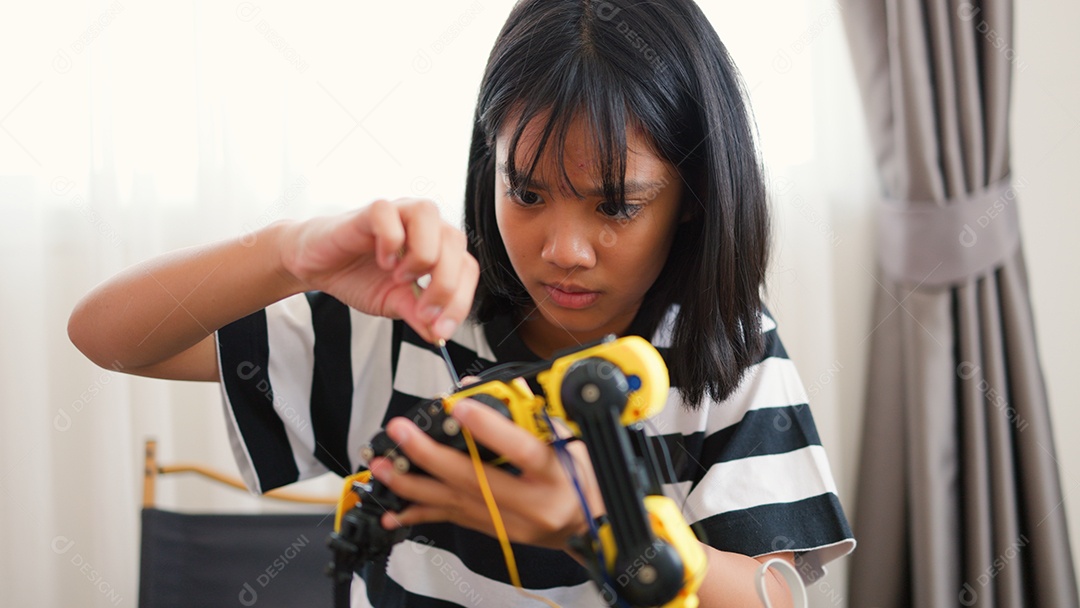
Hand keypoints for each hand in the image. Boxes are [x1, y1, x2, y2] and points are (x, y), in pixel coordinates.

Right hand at [279, 198, 477, 342]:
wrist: (318, 267)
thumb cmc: (358, 277)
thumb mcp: (394, 304)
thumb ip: (419, 316)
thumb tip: (439, 334)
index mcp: (438, 246)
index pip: (467, 267)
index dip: (460, 300)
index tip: (442, 329)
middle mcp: (424, 225)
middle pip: (455, 244)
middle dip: (443, 285)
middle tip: (422, 311)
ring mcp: (399, 212)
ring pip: (430, 218)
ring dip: (421, 256)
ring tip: (400, 278)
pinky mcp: (372, 210)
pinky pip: (390, 215)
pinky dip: (390, 242)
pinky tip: (382, 261)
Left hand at [368, 397, 604, 550]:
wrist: (593, 523)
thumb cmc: (581, 475)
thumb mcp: (568, 435)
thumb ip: (526, 411)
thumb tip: (476, 388)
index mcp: (556, 472)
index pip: (522, 449)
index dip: (489, 428)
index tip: (460, 407)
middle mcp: (532, 502)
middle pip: (475, 480)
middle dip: (429, 455)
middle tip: (401, 434)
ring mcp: (511, 523)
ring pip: (455, 502)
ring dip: (414, 484)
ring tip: (384, 467)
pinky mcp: (496, 532)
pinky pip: (453, 520)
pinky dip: (421, 512)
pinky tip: (395, 510)